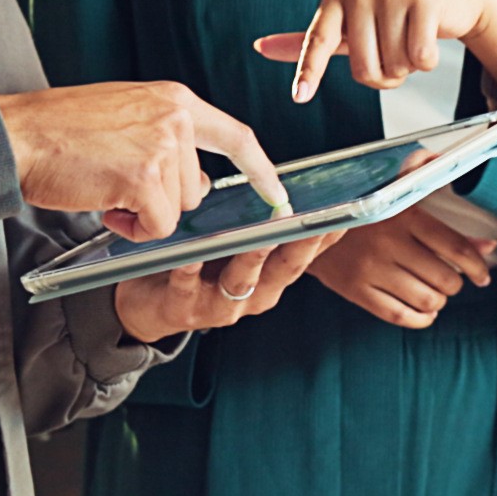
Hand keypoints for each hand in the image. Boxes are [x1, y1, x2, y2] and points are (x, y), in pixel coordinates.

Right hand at [0, 81, 289, 240]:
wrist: (18, 135)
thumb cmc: (61, 132)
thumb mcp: (125, 118)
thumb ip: (165, 140)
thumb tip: (194, 186)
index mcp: (174, 99)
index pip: (235, 136)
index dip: (260, 170)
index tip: (278, 194)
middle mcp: (176, 117)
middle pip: (196, 189)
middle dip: (162, 201)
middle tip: (118, 185)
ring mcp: (163, 145)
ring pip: (176, 210)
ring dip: (142, 213)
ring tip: (105, 188)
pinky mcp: (145, 177)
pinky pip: (158, 227)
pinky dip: (132, 228)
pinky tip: (104, 205)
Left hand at [113, 230, 343, 342]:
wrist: (149, 302)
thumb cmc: (197, 264)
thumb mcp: (234, 244)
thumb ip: (257, 222)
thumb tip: (282, 185)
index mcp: (270, 276)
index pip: (307, 253)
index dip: (327, 236)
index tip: (346, 213)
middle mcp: (254, 293)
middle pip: (285, 267)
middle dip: (300, 244)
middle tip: (314, 220)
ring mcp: (221, 306)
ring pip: (243, 280)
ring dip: (254, 256)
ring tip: (261, 235)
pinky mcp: (184, 310)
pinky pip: (188, 287)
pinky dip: (190, 270)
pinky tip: (191, 255)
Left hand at [254, 0, 496, 103]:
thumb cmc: (396, 16)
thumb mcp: (350, 26)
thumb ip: (311, 40)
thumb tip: (262, 46)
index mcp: (336, 0)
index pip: (317, 42)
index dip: (308, 71)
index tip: (300, 96)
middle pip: (363, 69)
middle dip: (384, 76)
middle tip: (394, 53)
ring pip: (393, 66)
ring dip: (408, 67)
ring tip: (412, 41)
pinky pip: (420, 58)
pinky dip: (428, 61)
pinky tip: (430, 39)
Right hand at [305, 205, 496, 327]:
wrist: (311, 225)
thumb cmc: (367, 214)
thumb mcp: (405, 207)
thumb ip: (447, 225)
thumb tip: (488, 247)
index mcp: (404, 214)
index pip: (456, 247)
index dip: (477, 267)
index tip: (483, 276)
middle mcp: (389, 242)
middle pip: (444, 278)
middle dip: (455, 284)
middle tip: (451, 280)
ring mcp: (371, 269)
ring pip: (426, 300)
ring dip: (438, 301)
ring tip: (434, 294)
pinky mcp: (356, 290)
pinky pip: (400, 316)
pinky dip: (420, 319)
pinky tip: (423, 311)